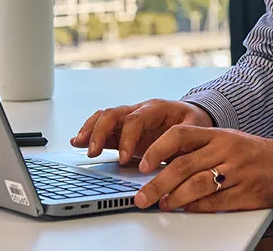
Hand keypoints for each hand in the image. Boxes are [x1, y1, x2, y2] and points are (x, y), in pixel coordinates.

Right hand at [70, 99, 213, 163]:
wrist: (193, 118)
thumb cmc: (194, 124)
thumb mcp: (194, 131)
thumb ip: (180, 144)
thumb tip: (167, 164)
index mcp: (157, 108)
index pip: (136, 119)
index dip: (127, 138)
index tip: (124, 159)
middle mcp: (140, 109)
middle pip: (115, 113)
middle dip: (101, 132)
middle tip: (94, 153)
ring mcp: (130, 118)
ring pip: (105, 116)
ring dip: (91, 130)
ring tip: (79, 144)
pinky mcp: (123, 129)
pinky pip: (103, 126)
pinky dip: (90, 132)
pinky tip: (78, 142)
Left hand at [131, 126, 272, 212]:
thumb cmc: (254, 154)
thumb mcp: (228, 141)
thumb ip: (199, 149)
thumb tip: (164, 164)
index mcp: (219, 134)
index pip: (180, 135)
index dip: (157, 150)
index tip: (142, 164)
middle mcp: (226, 150)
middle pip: (184, 166)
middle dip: (157, 184)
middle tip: (143, 196)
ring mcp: (237, 172)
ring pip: (197, 186)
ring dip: (174, 198)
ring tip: (163, 204)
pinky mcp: (246, 193)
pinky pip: (214, 203)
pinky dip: (196, 208)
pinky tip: (185, 209)